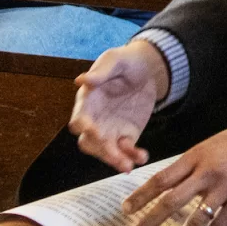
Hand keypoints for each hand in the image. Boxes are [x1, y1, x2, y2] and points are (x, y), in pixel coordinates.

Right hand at [70, 41, 170, 172]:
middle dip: (101, 151)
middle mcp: (95, 120)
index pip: (78, 120)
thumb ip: (101, 71)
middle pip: (89, 142)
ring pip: (106, 151)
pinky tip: (142, 156)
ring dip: (116, 160)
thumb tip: (82, 80)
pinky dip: (133, 156)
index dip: (83, 127)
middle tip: (115, 156)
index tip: (93, 130)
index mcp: (87, 102)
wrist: (148, 70)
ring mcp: (111, 130)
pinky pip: (126, 150)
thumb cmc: (126, 62)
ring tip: (129, 165)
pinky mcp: (127, 135)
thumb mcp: (116, 60)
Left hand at [123, 107, 226, 225]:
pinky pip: (220, 225)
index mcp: (197, 155)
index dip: (141, 196)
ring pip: (196, 219)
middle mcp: (208, 172)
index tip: (125, 210)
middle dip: (150, 221)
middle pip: (172, 201)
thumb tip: (170, 182)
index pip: (162, 179)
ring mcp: (226, 187)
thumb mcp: (214, 144)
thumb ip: (194, 163)